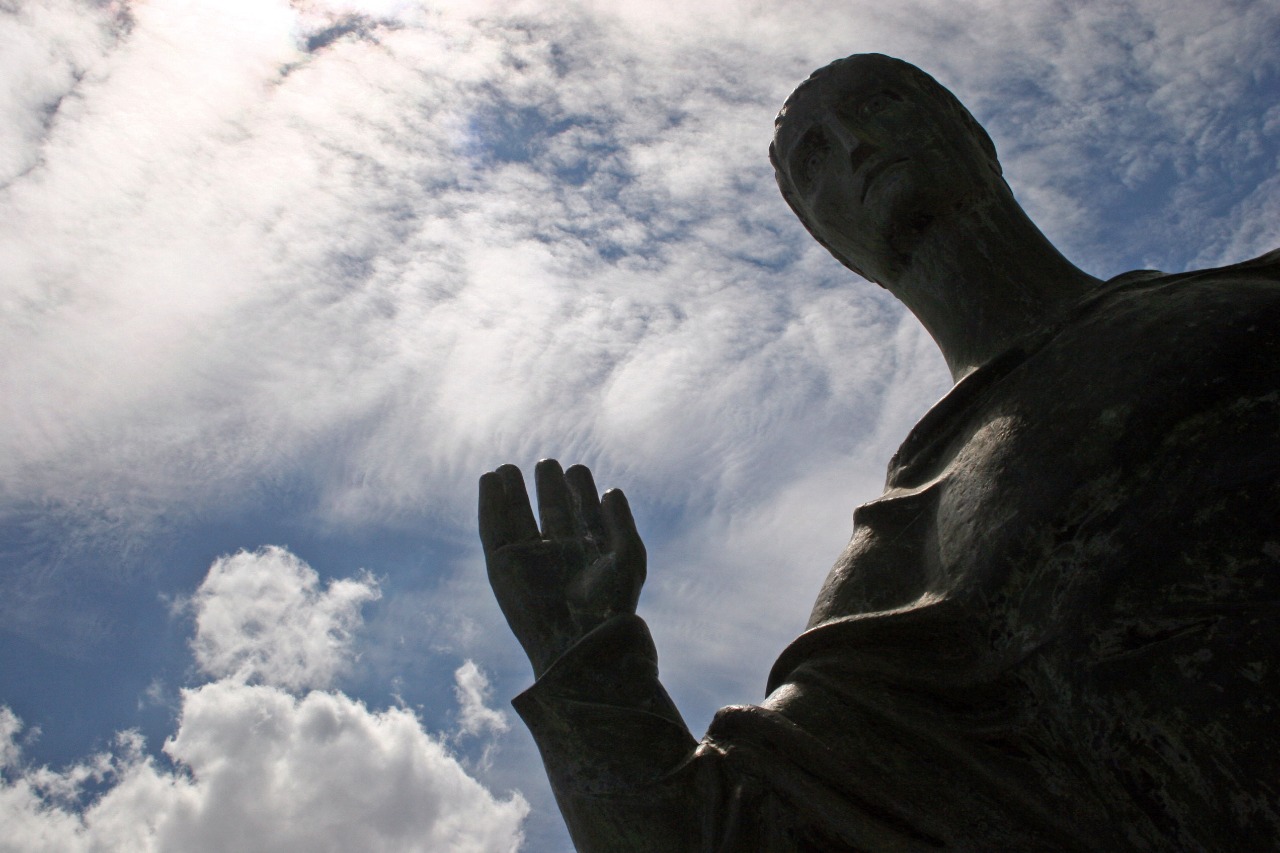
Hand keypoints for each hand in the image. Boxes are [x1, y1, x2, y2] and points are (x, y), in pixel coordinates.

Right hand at [479, 459, 646, 677]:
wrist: (579, 641)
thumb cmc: (611, 603)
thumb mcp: (627, 557)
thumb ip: (621, 522)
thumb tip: (612, 491)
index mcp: (588, 550)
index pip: (581, 511)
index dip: (579, 489)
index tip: (577, 470)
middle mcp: (558, 553)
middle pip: (549, 509)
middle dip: (548, 485)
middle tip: (547, 464)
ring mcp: (528, 559)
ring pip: (517, 516)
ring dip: (513, 490)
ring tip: (508, 467)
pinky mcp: (501, 567)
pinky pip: (492, 529)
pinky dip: (489, 504)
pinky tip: (490, 480)